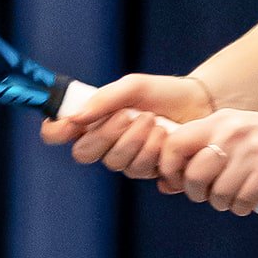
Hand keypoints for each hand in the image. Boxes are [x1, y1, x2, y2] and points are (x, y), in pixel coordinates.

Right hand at [39, 74, 215, 185]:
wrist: (201, 104)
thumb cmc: (163, 92)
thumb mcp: (134, 87)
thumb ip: (105, 99)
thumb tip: (76, 118)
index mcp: (94, 120)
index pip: (58, 133)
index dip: (56, 132)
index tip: (67, 125)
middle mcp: (105, 143)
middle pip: (84, 153)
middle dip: (107, 134)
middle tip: (131, 115)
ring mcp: (127, 159)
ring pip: (115, 163)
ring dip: (136, 140)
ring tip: (155, 121)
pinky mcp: (149, 171)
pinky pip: (140, 171)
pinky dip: (154, 151)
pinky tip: (167, 136)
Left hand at [159, 110, 257, 214]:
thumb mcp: (236, 136)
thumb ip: (203, 153)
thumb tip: (165, 184)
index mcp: (220, 120)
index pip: (175, 143)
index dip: (170, 169)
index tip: (180, 182)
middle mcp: (233, 130)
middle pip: (194, 175)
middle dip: (198, 194)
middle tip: (212, 196)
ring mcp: (253, 148)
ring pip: (218, 193)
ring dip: (224, 204)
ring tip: (236, 198)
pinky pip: (243, 200)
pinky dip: (243, 208)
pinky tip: (250, 201)